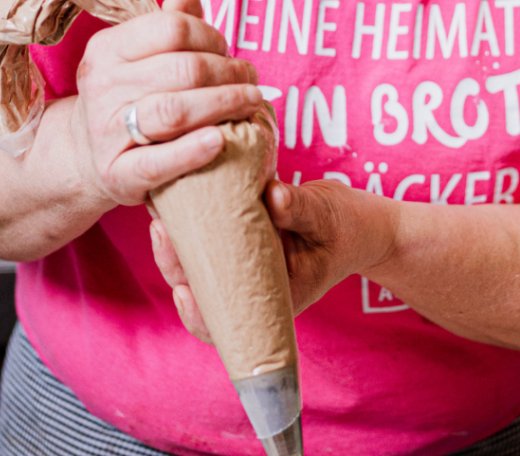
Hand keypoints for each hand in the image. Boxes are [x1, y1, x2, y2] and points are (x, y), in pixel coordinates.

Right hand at [71, 0, 262, 208]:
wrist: (86, 157)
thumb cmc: (129, 97)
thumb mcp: (139, 56)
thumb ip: (168, 25)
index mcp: (108, 48)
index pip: (172, 28)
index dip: (211, 36)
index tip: (227, 50)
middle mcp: (103, 86)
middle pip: (183, 69)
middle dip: (229, 72)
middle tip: (251, 80)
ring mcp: (107, 131)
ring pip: (174, 111)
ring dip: (224, 104)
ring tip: (251, 103)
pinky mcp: (117, 174)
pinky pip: (158, 162)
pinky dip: (192, 151)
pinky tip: (220, 140)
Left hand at [149, 178, 396, 339]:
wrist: (359, 223)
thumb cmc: (346, 227)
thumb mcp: (327, 218)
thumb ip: (301, 210)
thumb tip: (273, 196)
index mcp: (274, 299)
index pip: (226, 322)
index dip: (197, 313)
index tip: (180, 290)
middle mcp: (253, 287)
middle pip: (203, 290)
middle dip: (175, 264)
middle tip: (160, 229)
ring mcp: (245, 264)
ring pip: (200, 264)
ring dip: (177, 243)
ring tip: (160, 212)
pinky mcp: (242, 239)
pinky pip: (211, 239)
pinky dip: (193, 224)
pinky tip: (177, 199)